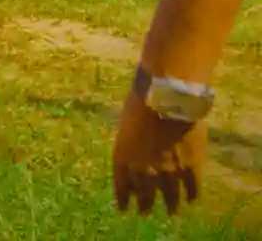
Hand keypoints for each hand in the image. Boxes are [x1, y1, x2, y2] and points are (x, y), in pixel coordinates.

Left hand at [113, 91, 206, 214]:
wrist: (166, 99)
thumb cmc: (139, 104)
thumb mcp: (125, 125)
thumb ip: (128, 143)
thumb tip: (134, 152)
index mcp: (123, 157)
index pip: (122, 185)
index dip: (124, 198)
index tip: (124, 209)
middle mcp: (144, 169)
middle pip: (145, 194)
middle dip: (145, 205)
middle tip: (145, 213)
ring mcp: (169, 171)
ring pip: (170, 196)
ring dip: (170, 205)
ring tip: (171, 212)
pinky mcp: (191, 168)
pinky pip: (192, 188)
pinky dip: (191, 195)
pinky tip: (191, 200)